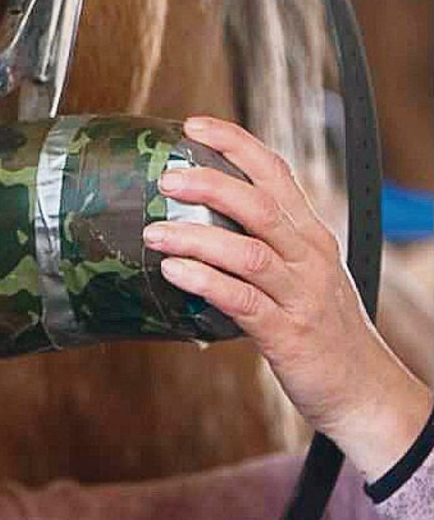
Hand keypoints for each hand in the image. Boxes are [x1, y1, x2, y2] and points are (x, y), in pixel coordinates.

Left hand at [142, 116, 430, 478]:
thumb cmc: (324, 330)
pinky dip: (205, 282)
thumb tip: (202, 216)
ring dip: (195, 237)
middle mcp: (309, 259)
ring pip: (247, 252)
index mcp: (311, 236)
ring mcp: (300, 296)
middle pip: (259, 205)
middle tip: (166, 178)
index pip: (277, 173)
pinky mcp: (288, 334)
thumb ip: (265, 244)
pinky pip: (242, 301)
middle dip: (209, 184)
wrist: (366, 393)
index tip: (193, 126)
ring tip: (154, 231)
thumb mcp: (304, 274)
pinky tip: (174, 272)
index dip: (235, 143)